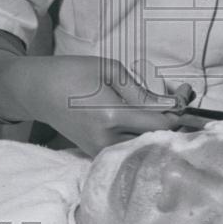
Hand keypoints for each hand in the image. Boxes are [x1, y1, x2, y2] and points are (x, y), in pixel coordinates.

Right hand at [0, 52, 204, 155]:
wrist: (38, 91)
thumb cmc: (72, 72)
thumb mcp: (110, 70)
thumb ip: (141, 91)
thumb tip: (171, 105)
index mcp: (111, 116)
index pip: (160, 124)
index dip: (178, 110)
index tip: (184, 92)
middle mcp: (107, 140)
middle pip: (156, 140)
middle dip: (173, 122)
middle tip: (179, 99)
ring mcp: (101, 151)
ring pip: (144, 147)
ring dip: (159, 131)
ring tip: (163, 108)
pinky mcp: (97, 154)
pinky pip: (130, 149)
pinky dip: (143, 136)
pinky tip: (145, 120)